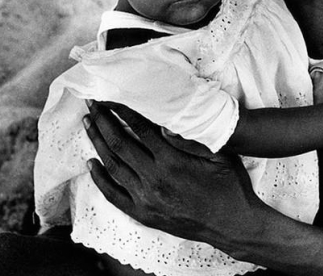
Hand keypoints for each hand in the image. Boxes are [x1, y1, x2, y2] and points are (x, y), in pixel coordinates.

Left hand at [83, 100, 265, 248]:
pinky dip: (99, 179)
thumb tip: (165, 123)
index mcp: (172, 161)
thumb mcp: (218, 155)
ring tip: (88, 125)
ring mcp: (146, 199)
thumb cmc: (229, 186)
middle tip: (92, 105)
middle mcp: (154, 180)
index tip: (111, 97)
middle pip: (120, 144)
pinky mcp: (143, 214)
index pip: (140, 128)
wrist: (233, 225)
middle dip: (104, 121)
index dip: (122, 110)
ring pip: (113, 166)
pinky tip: (91, 164)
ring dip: (97, 143)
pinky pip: (113, 195)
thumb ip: (190, 139)